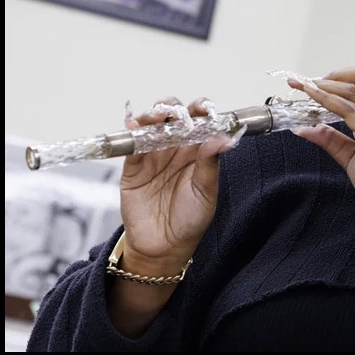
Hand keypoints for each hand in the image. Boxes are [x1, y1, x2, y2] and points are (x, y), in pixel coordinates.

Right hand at [118, 97, 236, 274]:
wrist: (164, 247)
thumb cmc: (190, 220)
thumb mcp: (206, 192)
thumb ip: (210, 163)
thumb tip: (223, 138)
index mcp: (197, 151)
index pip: (200, 122)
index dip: (201, 110)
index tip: (204, 107)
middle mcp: (175, 148)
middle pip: (173, 117)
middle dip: (174, 107)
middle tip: (179, 114)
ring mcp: (153, 155)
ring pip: (151, 125)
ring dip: (153, 114)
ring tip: (159, 116)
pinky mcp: (133, 167)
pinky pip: (131, 144)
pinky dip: (132, 132)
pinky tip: (135, 125)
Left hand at [289, 66, 354, 237]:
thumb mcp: (354, 158)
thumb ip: (333, 140)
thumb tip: (308, 129)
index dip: (346, 76)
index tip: (321, 81)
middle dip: (339, 73)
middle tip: (315, 82)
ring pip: (354, 89)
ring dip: (326, 84)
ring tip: (306, 86)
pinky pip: (347, 108)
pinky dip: (326, 99)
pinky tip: (312, 96)